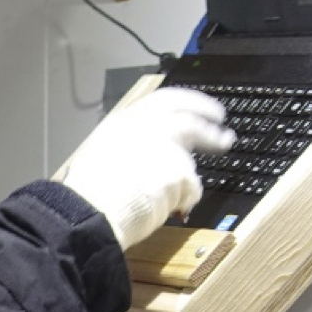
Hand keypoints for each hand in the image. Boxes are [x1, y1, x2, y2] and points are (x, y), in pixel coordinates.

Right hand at [51, 79, 233, 249]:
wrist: (90, 209)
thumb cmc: (87, 192)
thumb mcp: (101, 156)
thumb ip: (127, 149)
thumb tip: (142, 159)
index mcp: (125, 121)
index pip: (166, 101)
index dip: (191, 104)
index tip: (207, 110)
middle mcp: (148, 127)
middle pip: (190, 119)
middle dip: (209, 128)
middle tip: (223, 135)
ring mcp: (166, 148)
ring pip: (190, 158)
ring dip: (190, 175)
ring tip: (186, 188)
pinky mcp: (178, 172)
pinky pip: (191, 186)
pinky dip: (186, 197)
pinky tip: (178, 207)